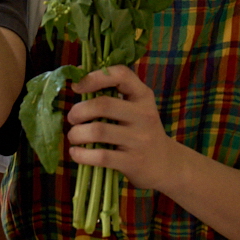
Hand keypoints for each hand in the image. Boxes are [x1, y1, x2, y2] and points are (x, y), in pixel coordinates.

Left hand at [65, 65, 180, 193]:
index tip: (77, 87)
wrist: (167, 165)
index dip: (94, 77)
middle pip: (103, 104)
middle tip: (72, 118)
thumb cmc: (141, 132)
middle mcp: (144, 115)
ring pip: (98, 131)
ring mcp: (140, 139)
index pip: (121, 74)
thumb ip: (114, 96)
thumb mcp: (136, 109)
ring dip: (76, 134)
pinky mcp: (134, 162)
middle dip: (79, 111)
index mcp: (143, 96)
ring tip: (73, 136)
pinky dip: (81, 155)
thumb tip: (77, 82)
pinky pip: (101, 156)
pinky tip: (76, 153)